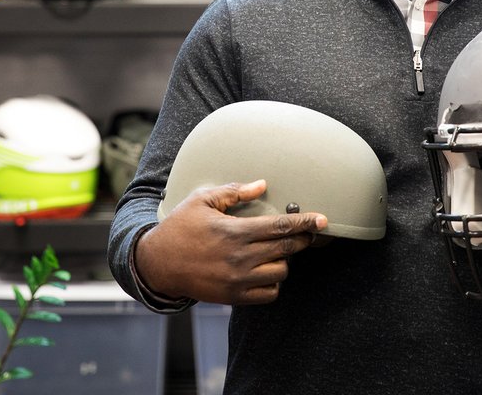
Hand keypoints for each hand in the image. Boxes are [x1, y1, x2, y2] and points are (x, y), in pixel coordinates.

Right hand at [135, 179, 327, 305]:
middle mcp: (240, 257)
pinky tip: (266, 270)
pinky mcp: (234, 297)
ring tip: (277, 251)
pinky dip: (273, 283)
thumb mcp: (202, 200)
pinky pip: (269, 294)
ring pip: (280, 272)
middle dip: (303, 240)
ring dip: (284, 260)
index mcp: (234, 231)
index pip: (280, 227)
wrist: (158, 263)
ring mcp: (238, 280)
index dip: (305, 223)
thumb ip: (234, 192)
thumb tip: (262, 184)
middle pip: (286, 249)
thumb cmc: (181, 226)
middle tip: (309, 233)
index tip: (323, 219)